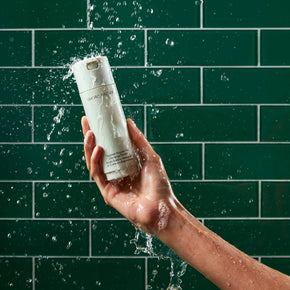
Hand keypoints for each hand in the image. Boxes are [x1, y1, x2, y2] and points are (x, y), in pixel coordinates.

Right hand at [81, 116, 177, 233]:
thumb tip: (128, 121)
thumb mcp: (150, 156)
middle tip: (86, 122)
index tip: (96, 119)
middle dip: (90, 137)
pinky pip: (98, 174)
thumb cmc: (159, 184)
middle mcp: (116, 172)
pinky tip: (98, 149)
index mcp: (125, 164)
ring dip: (90, 147)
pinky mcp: (107, 192)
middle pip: (98, 153)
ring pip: (94, 163)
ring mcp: (111, 182)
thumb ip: (139, 140)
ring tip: (90, 133)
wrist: (162, 207)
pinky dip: (96, 161)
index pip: (110, 146)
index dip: (102, 134)